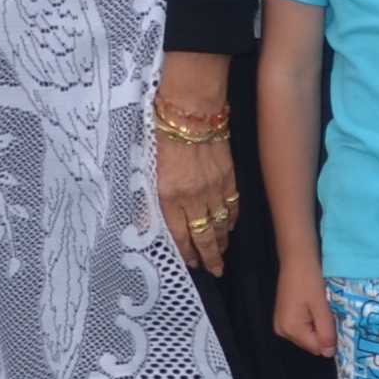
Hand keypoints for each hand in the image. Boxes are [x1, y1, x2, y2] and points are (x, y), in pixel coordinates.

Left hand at [156, 114, 238, 276]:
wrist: (191, 108)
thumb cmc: (162, 133)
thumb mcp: (146, 167)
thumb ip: (149, 199)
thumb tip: (146, 223)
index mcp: (170, 197)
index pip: (180, 235)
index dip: (187, 253)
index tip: (192, 265)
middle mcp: (194, 197)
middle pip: (204, 236)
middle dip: (210, 257)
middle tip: (215, 270)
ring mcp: (215, 188)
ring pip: (221, 223)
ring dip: (222, 241)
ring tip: (223, 254)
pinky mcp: (229, 176)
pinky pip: (233, 205)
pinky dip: (232, 218)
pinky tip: (230, 225)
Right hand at [274, 264, 334, 358]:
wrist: (297, 259)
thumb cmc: (310, 281)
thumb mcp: (321, 307)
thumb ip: (326, 332)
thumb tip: (328, 354)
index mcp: (290, 330)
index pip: (316, 348)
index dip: (330, 338)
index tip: (336, 321)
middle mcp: (282, 331)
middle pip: (311, 343)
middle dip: (323, 332)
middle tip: (328, 312)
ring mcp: (281, 324)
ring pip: (307, 336)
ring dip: (318, 326)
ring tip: (321, 308)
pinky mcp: (283, 317)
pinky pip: (302, 328)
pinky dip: (311, 321)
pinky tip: (314, 307)